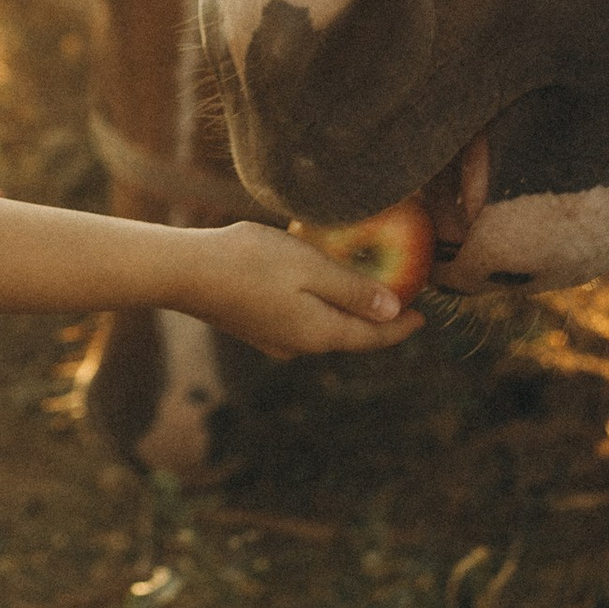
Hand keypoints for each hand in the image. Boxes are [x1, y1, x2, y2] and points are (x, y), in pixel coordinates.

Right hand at [176, 220, 425, 358]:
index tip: (423, 315)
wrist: (185, 272)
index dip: (400, 326)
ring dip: (345, 311)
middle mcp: (299, 345)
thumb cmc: (250, 262)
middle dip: (375, 318)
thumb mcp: (310, 267)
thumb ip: (353, 290)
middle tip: (399, 298)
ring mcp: (274, 339)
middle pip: (349, 334)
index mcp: (319, 333)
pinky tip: (315, 288)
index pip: (372, 336)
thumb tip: (392, 311)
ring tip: (361, 289)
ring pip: (323, 327)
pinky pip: (301, 320)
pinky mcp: (256, 326)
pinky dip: (319, 307)